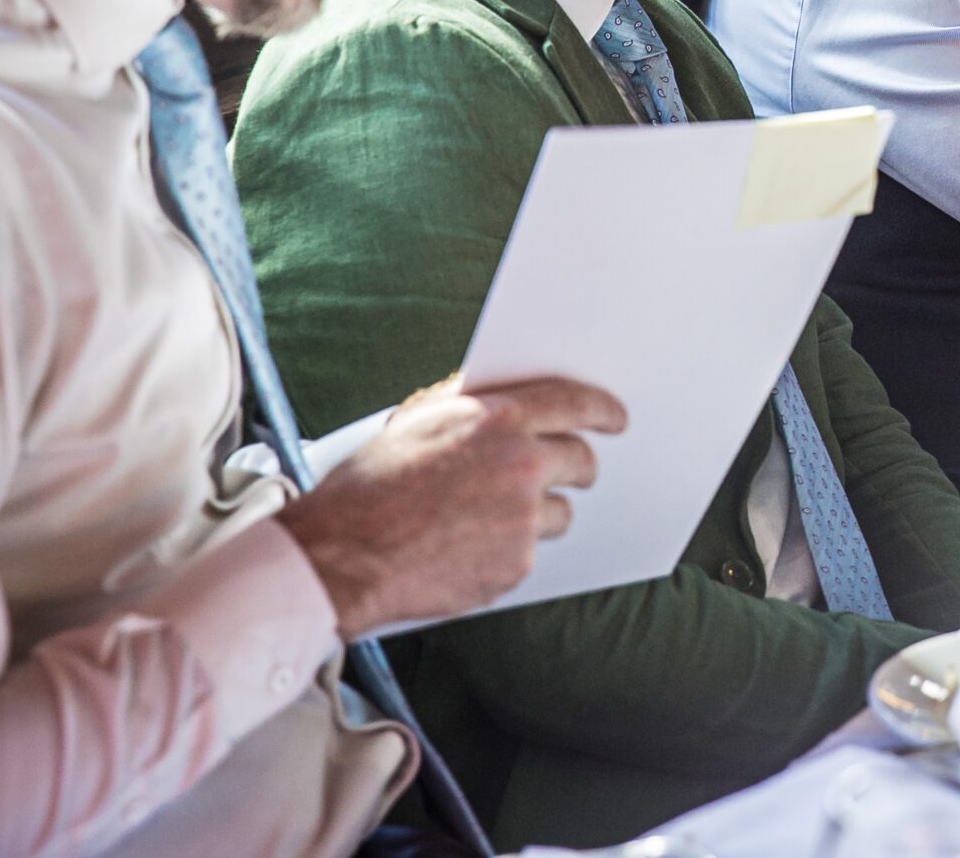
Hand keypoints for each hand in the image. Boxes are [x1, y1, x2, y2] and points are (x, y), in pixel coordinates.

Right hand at [280, 375, 627, 637]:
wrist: (342, 555)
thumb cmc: (370, 486)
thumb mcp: (418, 421)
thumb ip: (473, 405)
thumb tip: (510, 395)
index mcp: (499, 419)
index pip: (576, 403)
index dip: (604, 410)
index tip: (617, 419)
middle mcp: (522, 464)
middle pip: (581, 460)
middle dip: (576, 466)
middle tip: (564, 472)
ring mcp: (522, 518)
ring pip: (561, 511)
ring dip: (539, 512)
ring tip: (487, 518)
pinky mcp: (516, 564)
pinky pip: (532, 551)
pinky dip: (511, 549)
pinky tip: (469, 546)